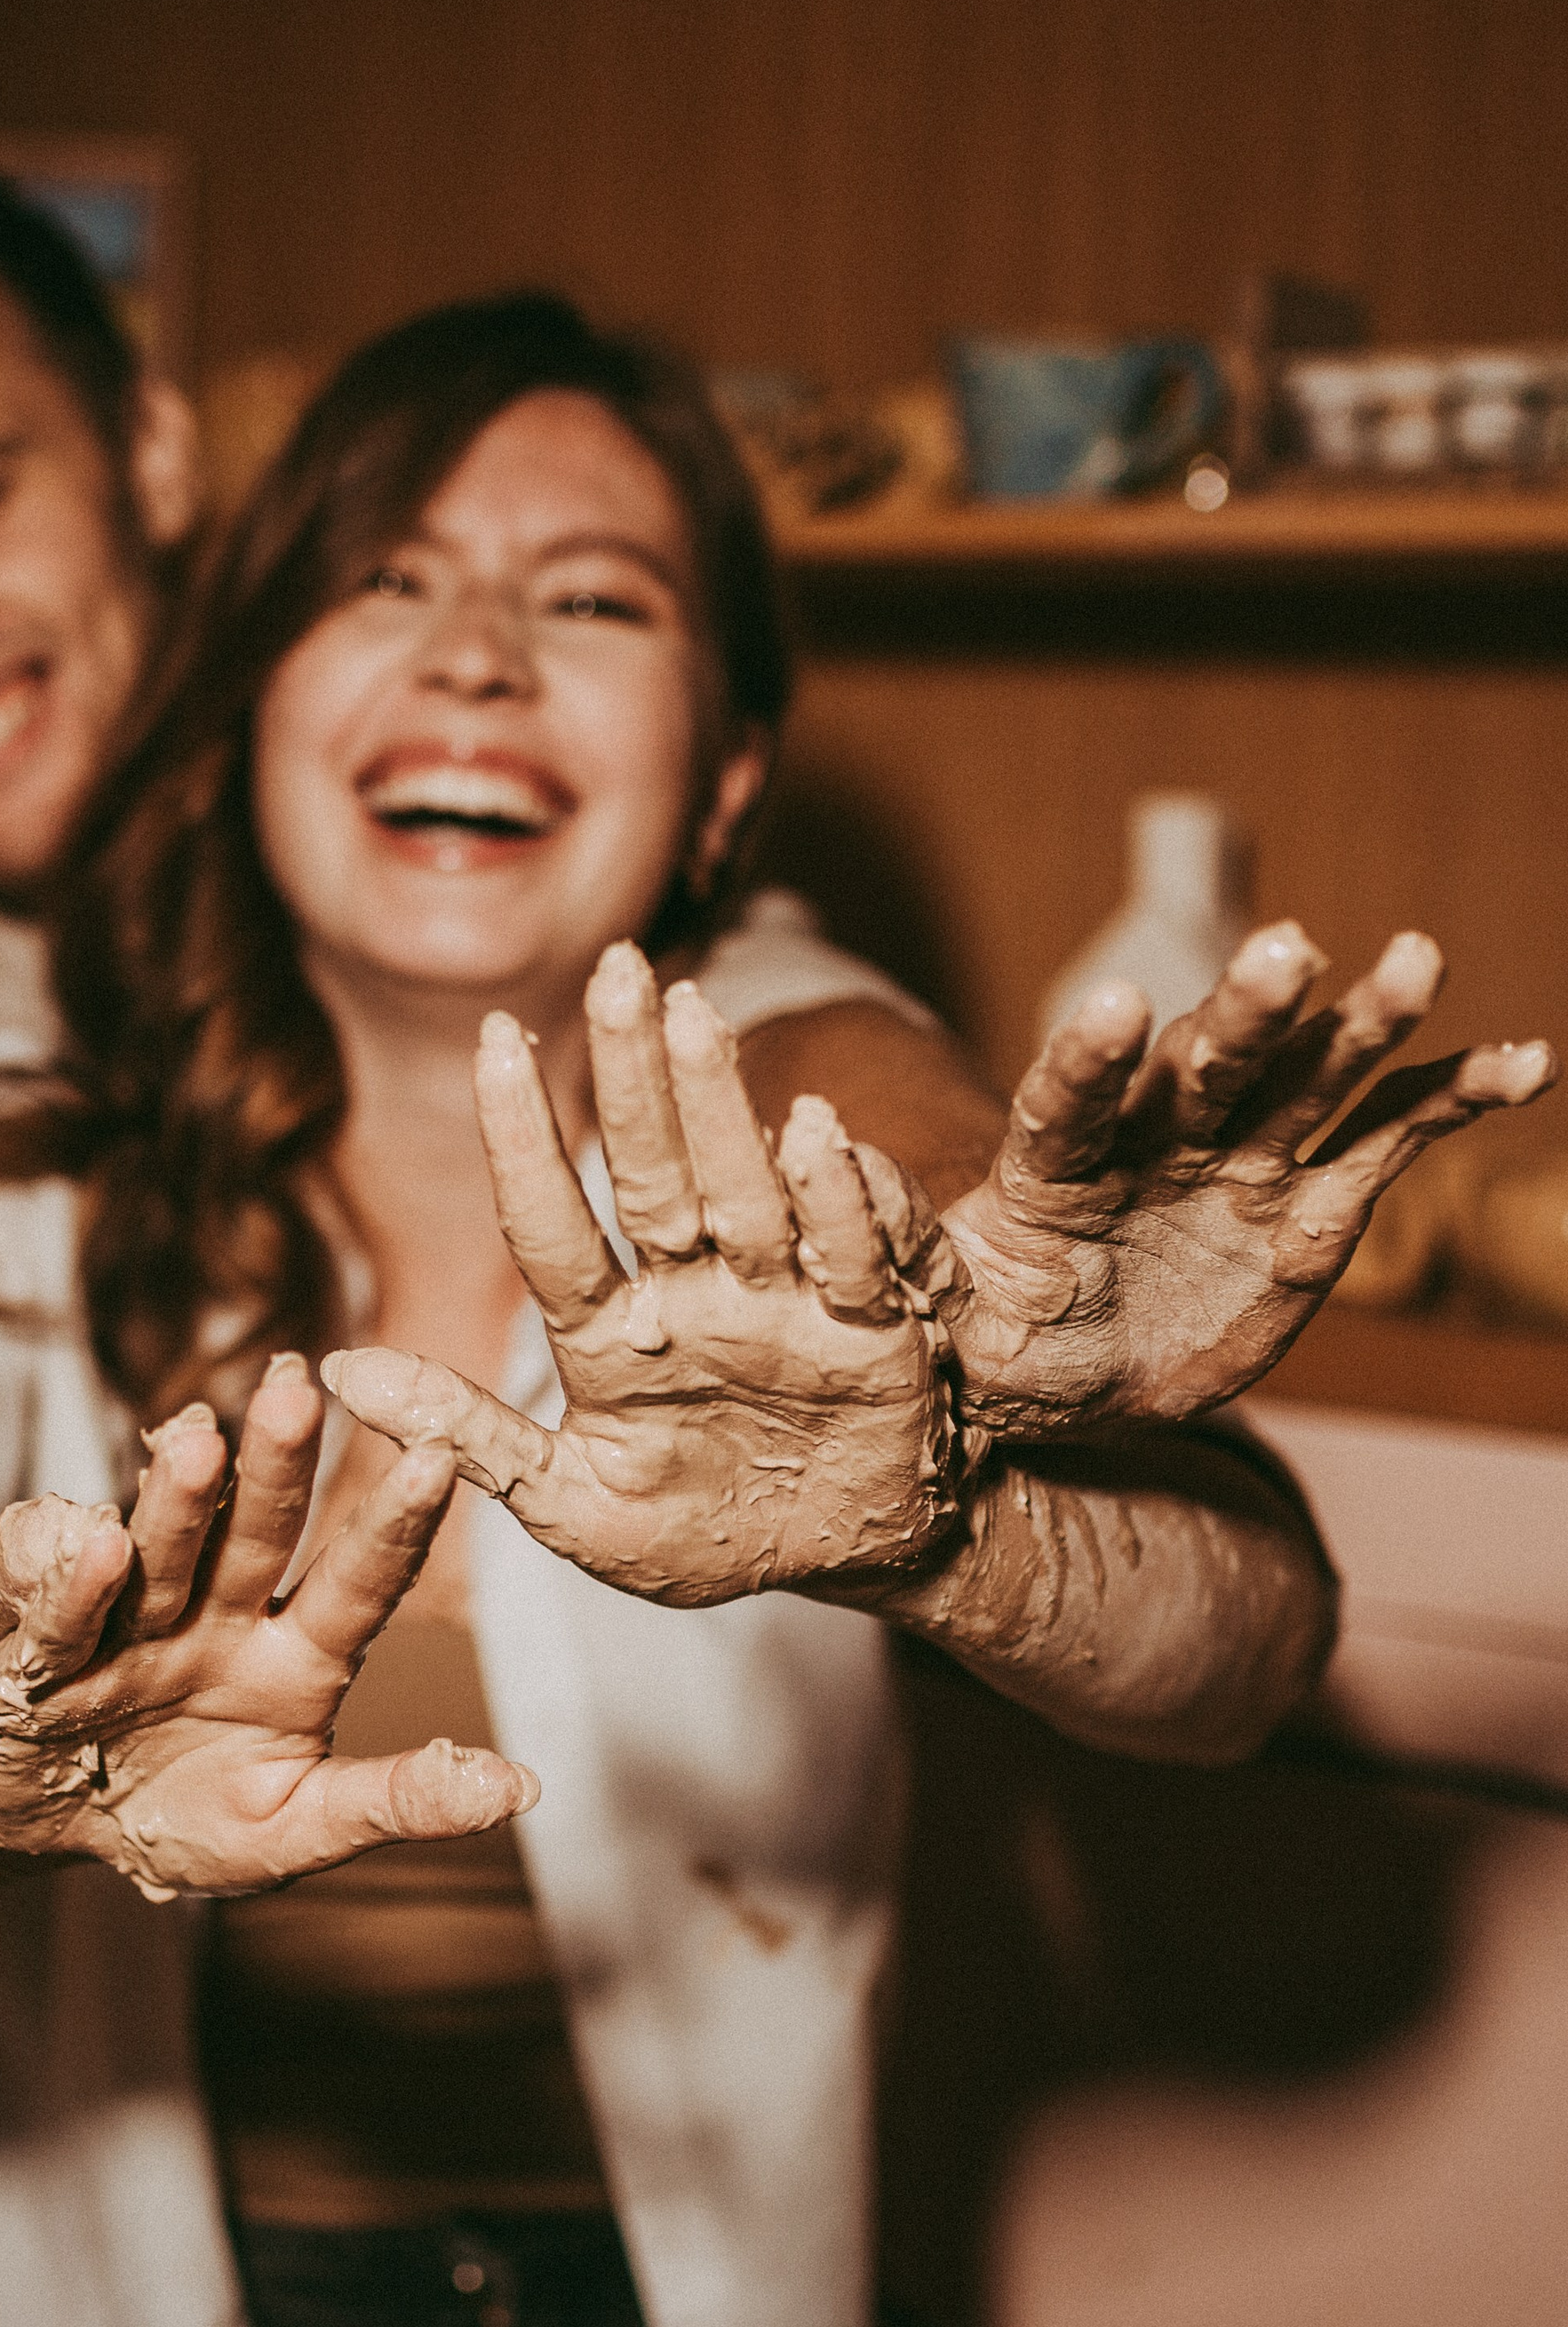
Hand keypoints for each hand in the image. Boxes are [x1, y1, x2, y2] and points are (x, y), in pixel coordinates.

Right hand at [0, 1358, 535, 1894]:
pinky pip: (67, 1626)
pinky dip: (79, 1590)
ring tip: (200, 1442)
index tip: (439, 1456)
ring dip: (180, 1501)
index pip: (358, 1579)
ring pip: (164, 1556)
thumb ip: (398, 1801)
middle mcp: (220, 1619)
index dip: (395, 1523)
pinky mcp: (46, 1663)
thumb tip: (521, 1788)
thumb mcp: (299, 1831)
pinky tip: (100, 1547)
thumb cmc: (193, 1821)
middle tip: (299, 1390)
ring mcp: (134, 1631)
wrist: (59, 1832)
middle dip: (278, 1465)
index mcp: (298, 1656)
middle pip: (257, 1534)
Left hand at [323, 941, 966, 1610]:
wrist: (840, 1563)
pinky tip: (818, 1131)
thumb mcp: (573, 1508)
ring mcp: (781, 1304)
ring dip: (721, 1106)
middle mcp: (693, 1296)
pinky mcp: (871, 1331)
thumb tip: (337, 1370)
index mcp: (611, 1336)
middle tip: (618, 966)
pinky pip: (853, 1256)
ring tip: (695, 1016)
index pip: (549, 1225)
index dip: (523, 1138)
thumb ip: (470, 1439)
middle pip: (652, 1173)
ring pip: (743, 1190)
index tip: (494, 1038)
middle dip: (632, 1073)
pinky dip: (839, 1197)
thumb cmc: (699, 1535)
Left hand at [937, 926, 1557, 1438]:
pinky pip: (1389, 1141)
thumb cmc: (986, 1345)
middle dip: (1247, 1011)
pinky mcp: (1310, 1202)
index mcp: (1052, 1170)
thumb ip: (896, 1241)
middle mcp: (1153, 1143)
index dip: (1089, 1057)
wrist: (1065, 1379)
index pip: (1066, 1103)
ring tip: (1418, 960)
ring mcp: (1239, 1163)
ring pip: (1305, 1077)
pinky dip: (1454, 1100)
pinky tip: (1530, 1063)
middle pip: (1202, 1065)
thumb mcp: (931, 1314)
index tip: (1118, 1005)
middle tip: (1290, 947)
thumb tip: (828, 1156)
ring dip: (1363, 1023)